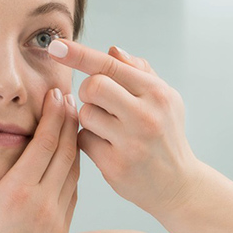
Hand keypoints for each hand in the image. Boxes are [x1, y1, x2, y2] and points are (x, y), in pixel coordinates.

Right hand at [0, 88, 79, 232]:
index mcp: (16, 192)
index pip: (44, 143)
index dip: (54, 116)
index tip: (57, 95)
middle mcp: (42, 202)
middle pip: (66, 152)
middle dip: (68, 121)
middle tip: (68, 100)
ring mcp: (56, 219)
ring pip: (74, 172)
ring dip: (74, 145)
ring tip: (71, 124)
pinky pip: (73, 193)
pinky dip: (73, 171)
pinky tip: (68, 161)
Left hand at [47, 39, 203, 214]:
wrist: (178, 185)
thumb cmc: (165, 135)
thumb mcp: (164, 100)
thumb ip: (138, 72)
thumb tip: (112, 51)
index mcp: (157, 93)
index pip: (110, 65)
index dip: (78, 54)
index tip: (54, 46)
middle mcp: (146, 115)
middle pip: (92, 86)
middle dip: (88, 92)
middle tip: (99, 103)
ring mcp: (131, 142)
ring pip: (85, 114)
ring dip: (90, 119)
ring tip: (109, 129)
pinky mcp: (115, 165)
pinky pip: (83, 140)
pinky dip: (89, 141)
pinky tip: (107, 147)